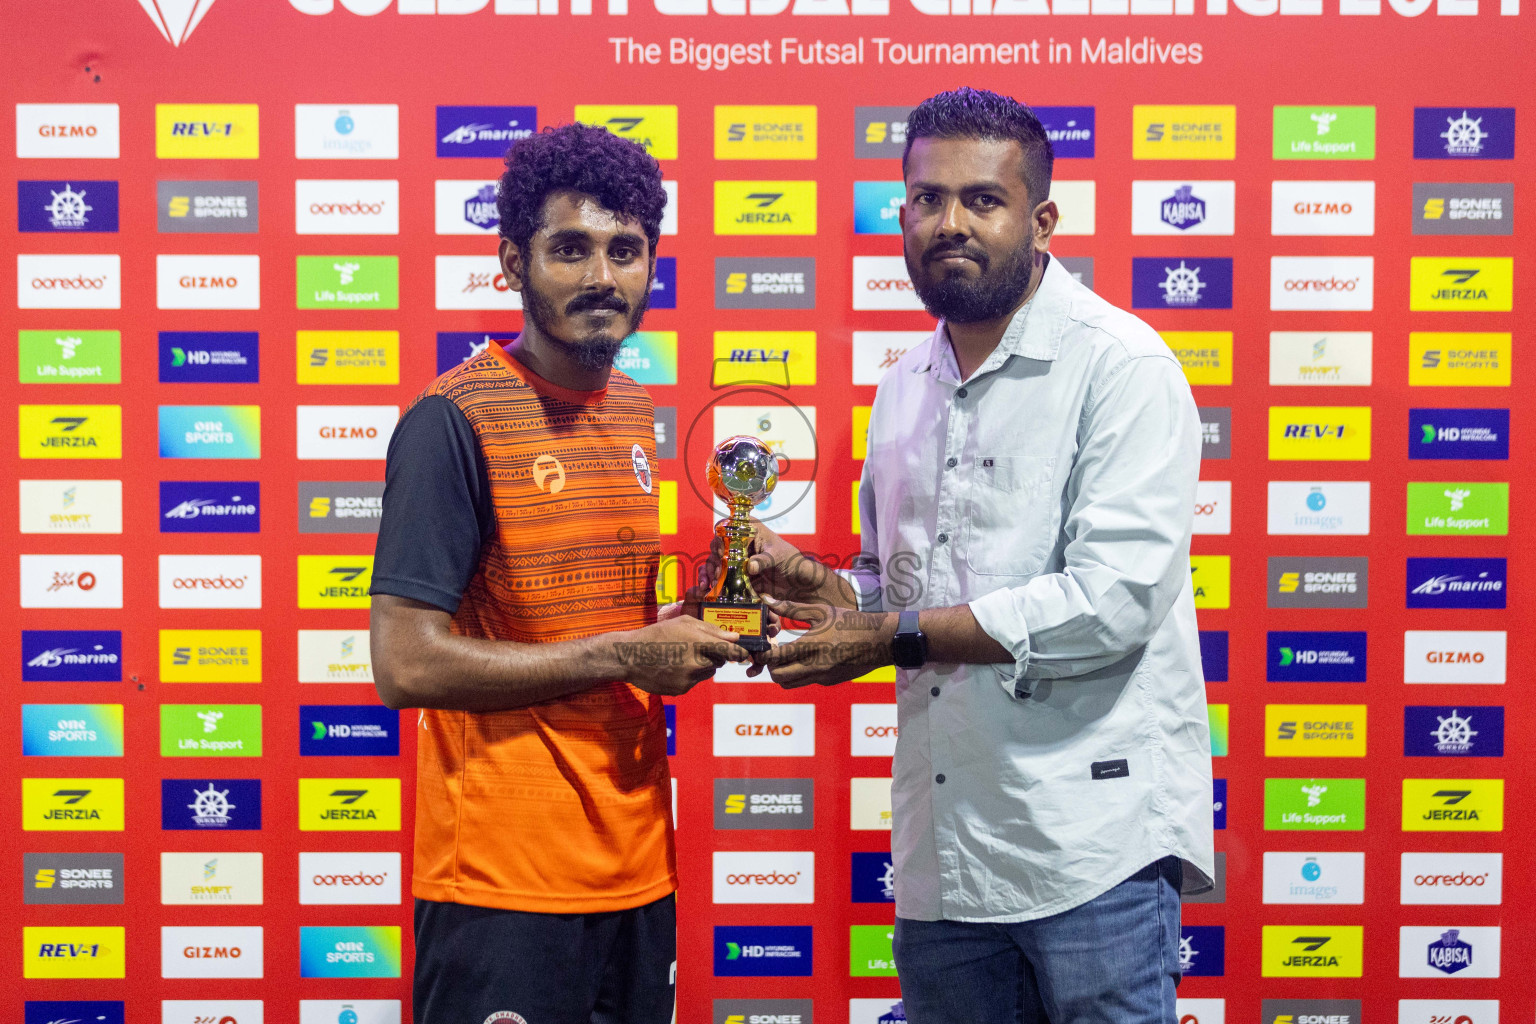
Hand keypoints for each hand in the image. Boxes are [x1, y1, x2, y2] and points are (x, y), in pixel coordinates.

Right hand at [614, 615, 748, 696]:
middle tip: (696, 648)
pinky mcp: (682, 689)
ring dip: (701, 666)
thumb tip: (734, 638)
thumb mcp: (683, 622)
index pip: (729, 651)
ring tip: (680, 657)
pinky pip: (694, 682)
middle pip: (719, 662)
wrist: (630, 656)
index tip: (744, 654)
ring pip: (707, 673)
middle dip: (713, 656)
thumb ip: (710, 630)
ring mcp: (689, 679)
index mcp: (698, 643)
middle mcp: (696, 663)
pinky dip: (689, 675)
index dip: (740, 653)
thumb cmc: (658, 634)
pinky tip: (672, 667)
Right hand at [699, 518, 848, 606]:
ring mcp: (735, 560)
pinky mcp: (735, 576)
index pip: (728, 528)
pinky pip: (719, 578)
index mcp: (750, 531)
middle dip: (713, 561)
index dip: (720, 539)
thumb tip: (751, 565)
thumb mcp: (780, 556)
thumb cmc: (792, 561)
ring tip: (708, 584)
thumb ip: (766, 560)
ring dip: (708, 573)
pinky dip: (711, 583)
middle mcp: (739, 544)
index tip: (721, 552)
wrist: (799, 582)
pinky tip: (707, 590)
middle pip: (717, 548)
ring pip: (714, 564)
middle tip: (715, 574)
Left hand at [749, 596, 894, 687]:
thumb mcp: (820, 611)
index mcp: (810, 646)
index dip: (764, 654)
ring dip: (783, 672)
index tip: (763, 645)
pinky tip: (806, 658)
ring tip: (786, 657)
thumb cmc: (849, 622)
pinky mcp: (828, 681)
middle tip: (772, 653)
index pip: (775, 658)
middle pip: (778, 676)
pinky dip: (799, 673)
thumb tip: (767, 599)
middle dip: (770, 666)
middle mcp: (814, 666)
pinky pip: (805, 681)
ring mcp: (821, 676)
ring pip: (789, 684)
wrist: (879, 641)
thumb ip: (791, 608)